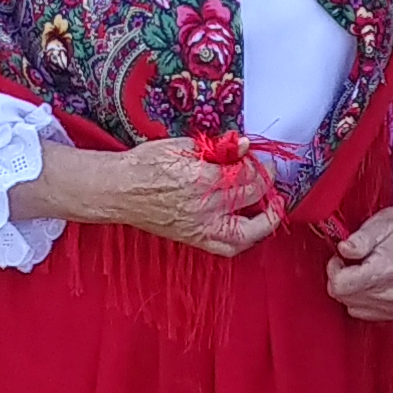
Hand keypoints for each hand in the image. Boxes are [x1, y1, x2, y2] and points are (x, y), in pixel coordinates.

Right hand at [115, 138, 280, 258]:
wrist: (119, 190)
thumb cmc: (145, 165)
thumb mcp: (182, 146)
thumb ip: (216, 147)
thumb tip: (242, 145)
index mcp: (202, 178)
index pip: (246, 173)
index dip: (257, 163)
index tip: (257, 157)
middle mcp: (205, 207)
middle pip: (250, 195)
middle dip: (264, 181)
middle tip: (266, 171)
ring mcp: (201, 227)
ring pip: (248, 231)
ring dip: (267, 219)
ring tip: (273, 205)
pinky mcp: (194, 239)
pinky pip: (228, 248)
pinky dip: (246, 240)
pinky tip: (253, 228)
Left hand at [324, 204, 392, 322]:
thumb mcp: (378, 225)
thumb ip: (358, 240)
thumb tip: (343, 249)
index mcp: (386, 270)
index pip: (341, 286)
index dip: (334, 270)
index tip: (339, 259)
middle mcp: (391, 292)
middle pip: (344, 297)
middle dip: (341, 278)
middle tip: (351, 262)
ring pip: (351, 306)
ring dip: (350, 289)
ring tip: (362, 270)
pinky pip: (363, 312)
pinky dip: (360, 299)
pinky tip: (368, 282)